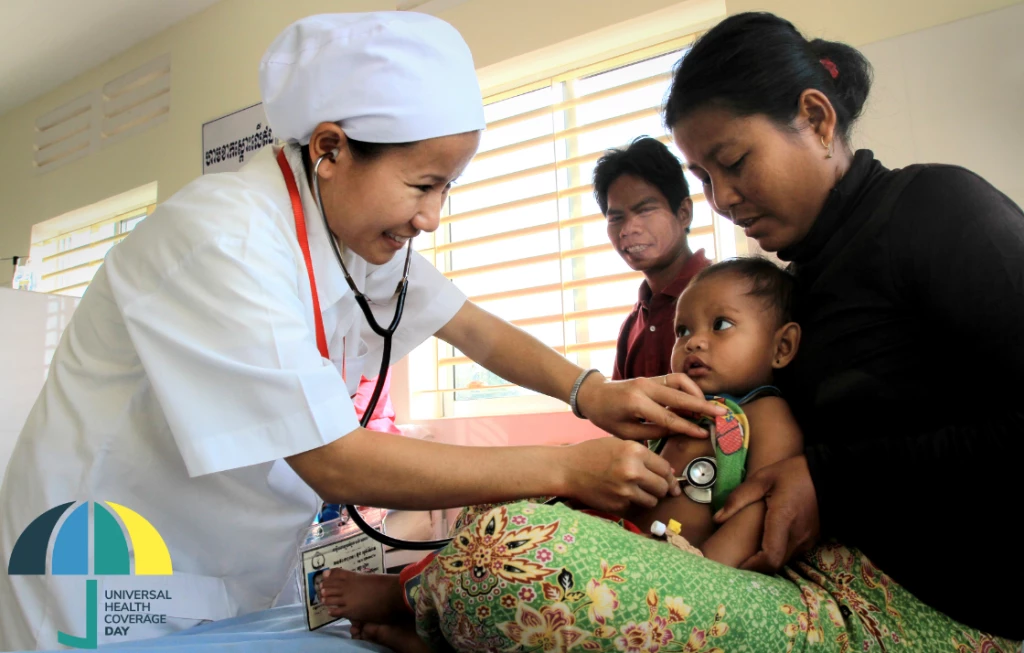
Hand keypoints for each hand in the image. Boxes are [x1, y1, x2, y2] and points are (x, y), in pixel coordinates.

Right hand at [560, 437, 681, 512]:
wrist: (568, 469)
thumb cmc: (593, 453)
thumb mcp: (619, 444)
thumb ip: (644, 456)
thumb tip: (669, 472)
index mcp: (635, 452)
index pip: (665, 468)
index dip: (669, 476)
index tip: (670, 481)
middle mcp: (633, 471)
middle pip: (663, 487)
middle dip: (661, 488)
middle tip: (654, 486)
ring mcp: (625, 490)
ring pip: (652, 501)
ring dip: (648, 497)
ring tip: (636, 490)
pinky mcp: (618, 504)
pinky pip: (634, 506)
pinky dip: (631, 502)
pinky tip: (618, 493)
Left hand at [575, 372, 726, 440]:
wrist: (593, 394)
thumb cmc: (606, 417)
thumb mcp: (626, 433)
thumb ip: (653, 433)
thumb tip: (679, 432)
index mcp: (636, 404)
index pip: (669, 417)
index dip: (688, 426)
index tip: (704, 433)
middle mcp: (645, 387)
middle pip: (680, 396)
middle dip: (702, 406)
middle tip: (721, 414)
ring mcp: (649, 379)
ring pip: (681, 381)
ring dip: (697, 394)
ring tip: (707, 408)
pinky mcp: (652, 377)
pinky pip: (675, 379)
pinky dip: (689, 388)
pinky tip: (695, 400)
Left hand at [714, 455, 819, 572]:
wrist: (830, 475)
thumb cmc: (795, 473)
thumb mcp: (763, 478)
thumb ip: (739, 497)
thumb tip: (717, 519)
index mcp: (783, 520)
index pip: (770, 558)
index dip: (752, 567)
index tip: (735, 567)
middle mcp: (797, 535)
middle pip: (775, 564)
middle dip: (755, 568)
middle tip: (734, 564)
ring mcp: (807, 539)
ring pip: (783, 560)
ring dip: (766, 562)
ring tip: (745, 556)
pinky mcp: (811, 540)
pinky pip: (791, 554)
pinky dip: (776, 554)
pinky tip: (763, 547)